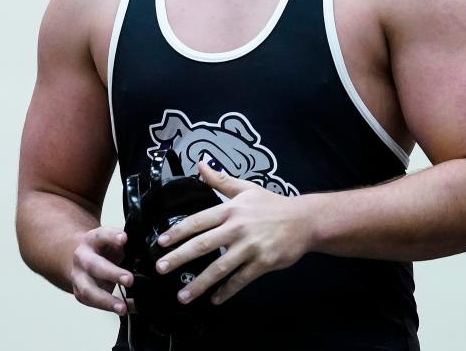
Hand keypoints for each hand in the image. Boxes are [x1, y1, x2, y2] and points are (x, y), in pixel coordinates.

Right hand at [69, 226, 134, 315]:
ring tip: (123, 307)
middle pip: (94, 265)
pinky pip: (90, 302)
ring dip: (106, 299)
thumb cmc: (105, 249)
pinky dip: (106, 307)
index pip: (102, 235)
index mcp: (93, 239)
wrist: (82, 257)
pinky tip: (121, 309)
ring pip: (87, 289)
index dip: (112, 236)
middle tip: (129, 280)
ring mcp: (78, 276)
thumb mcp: (114, 242)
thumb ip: (127, 246)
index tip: (125, 238)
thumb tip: (152, 255)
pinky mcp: (78, 291)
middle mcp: (82, 257)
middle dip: (112, 273)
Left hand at [154, 162, 312, 305]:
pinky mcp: (263, 263)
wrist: (304, 220)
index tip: (161, 242)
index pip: (199, 221)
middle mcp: (238, 228)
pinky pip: (240, 279)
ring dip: (199, 283)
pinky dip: (227, 290)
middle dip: (180, 257)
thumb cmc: (272, 205)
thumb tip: (200, 165)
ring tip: (182, 296)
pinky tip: (215, 299)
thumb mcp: (246, 189)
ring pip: (220, 267)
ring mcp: (251, 247)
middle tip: (160, 268)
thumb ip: (221, 180)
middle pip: (204, 244)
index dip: (178, 231)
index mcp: (231, 209)